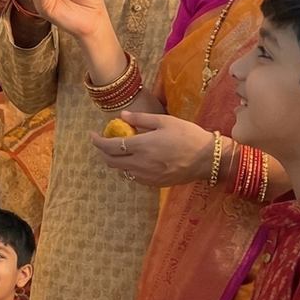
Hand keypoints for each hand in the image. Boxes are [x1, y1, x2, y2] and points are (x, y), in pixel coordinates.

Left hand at [90, 113, 216, 188]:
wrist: (207, 158)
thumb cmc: (187, 135)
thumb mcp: (164, 121)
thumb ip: (140, 119)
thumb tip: (121, 116)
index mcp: (142, 146)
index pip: (110, 146)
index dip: (97, 141)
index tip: (92, 135)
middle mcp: (141, 164)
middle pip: (111, 161)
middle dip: (102, 152)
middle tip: (103, 142)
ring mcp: (147, 176)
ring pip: (121, 171)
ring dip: (115, 161)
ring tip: (119, 150)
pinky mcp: (154, 183)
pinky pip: (133, 177)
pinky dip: (128, 168)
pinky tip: (134, 159)